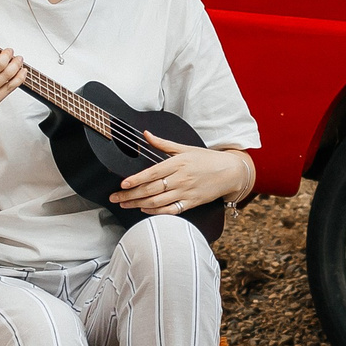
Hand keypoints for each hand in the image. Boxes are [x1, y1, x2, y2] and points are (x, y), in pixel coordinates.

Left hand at [113, 134, 252, 216]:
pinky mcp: (191, 203)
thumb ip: (163, 144)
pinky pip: (170, 210)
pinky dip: (156, 211)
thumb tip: (146, 134)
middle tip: (115, 198)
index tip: (123, 184)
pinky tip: (144, 209)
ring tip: (125, 204)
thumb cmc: (206, 159)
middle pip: (151, 189)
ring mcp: (186, 192)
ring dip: (138, 204)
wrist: (230, 172)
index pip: (152, 173)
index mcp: (178, 163)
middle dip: (130, 194)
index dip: (136, 180)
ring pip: (158, 201)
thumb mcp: (185, 148)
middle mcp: (181, 179)